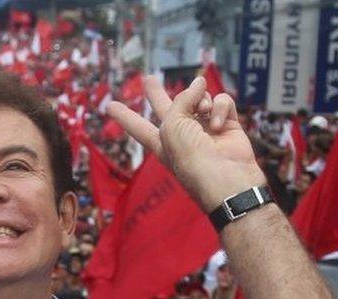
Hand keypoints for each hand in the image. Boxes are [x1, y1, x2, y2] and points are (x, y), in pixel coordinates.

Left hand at [107, 76, 264, 211]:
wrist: (228, 180)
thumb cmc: (192, 158)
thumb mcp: (173, 126)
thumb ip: (181, 100)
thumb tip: (199, 83)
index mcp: (161, 140)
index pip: (138, 126)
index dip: (124, 116)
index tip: (109, 106)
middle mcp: (182, 133)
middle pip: (166, 108)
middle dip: (156, 93)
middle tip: (147, 78)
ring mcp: (206, 129)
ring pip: (199, 99)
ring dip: (201, 100)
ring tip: (203, 112)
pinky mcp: (228, 125)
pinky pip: (222, 102)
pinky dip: (220, 108)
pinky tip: (218, 124)